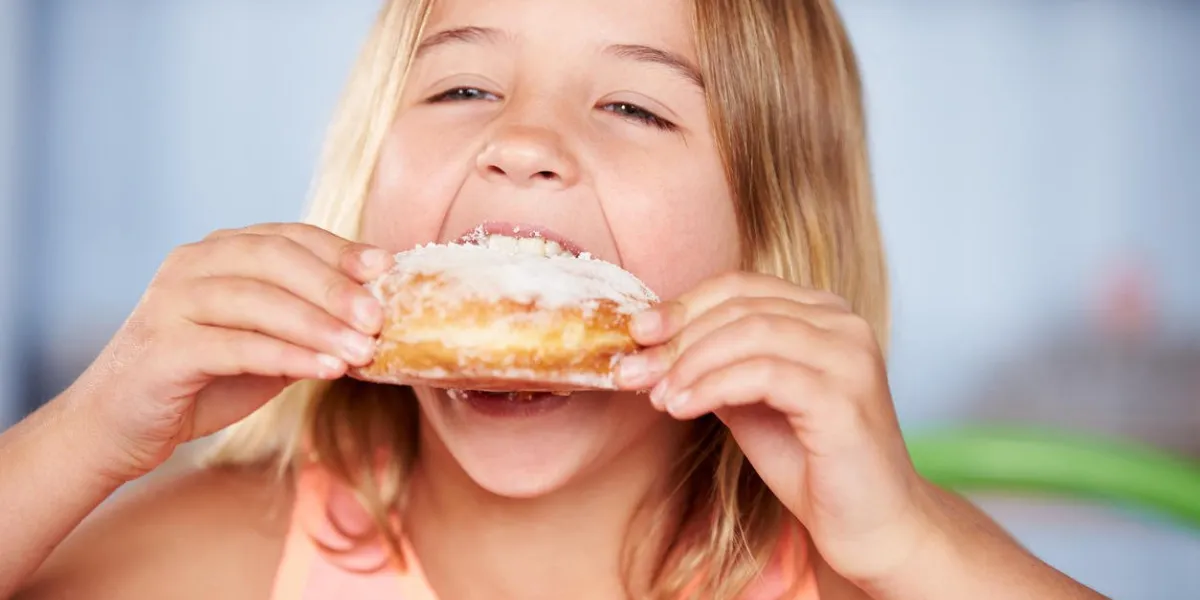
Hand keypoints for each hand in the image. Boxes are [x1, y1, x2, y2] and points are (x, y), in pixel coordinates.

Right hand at [62, 223, 393, 482]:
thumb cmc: (202, 380)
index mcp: (218, 252)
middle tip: (379, 317)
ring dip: (318, 325)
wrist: (119, 426)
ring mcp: (171, 302)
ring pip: (256, 300)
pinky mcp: (161, 348)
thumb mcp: (266, 343)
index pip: (288, 236)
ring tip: (363, 350)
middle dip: (334, 286)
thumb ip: (308, 323)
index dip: (340, 250)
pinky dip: (287, 356)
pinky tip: (326, 369)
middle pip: (274, 258)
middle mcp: (191, 265)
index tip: (387, 268)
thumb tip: (377, 317)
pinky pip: (235, 345)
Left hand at [615, 272, 932, 586]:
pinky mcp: (844, 398)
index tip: (636, 331)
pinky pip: (763, 374)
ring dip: (690, 363)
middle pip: (741, 305)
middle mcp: (843, 324)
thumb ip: (715, 364)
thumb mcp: (749, 401)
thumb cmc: (810, 463)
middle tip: (632, 369)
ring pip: (751, 332)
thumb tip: (652, 344)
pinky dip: (713, 386)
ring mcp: (849, 357)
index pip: (741, 286)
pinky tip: (682, 408)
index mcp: (823, 313)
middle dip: (676, 337)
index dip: (683, 304)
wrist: (870, 526)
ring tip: (656, 395)